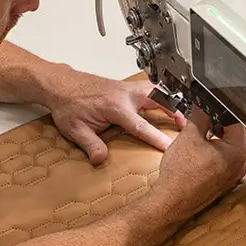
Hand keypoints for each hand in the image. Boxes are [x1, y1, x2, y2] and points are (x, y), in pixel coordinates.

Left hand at [44, 67, 186, 163]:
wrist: (61, 85)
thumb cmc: (68, 105)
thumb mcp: (76, 130)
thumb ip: (90, 145)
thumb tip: (100, 159)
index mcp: (115, 107)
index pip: (141, 126)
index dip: (157, 138)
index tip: (170, 147)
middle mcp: (125, 95)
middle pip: (159, 99)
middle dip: (175, 111)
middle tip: (185, 125)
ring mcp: (127, 88)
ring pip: (157, 89)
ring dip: (170, 99)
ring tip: (179, 114)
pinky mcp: (126, 86)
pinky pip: (150, 87)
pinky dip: (161, 93)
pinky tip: (164, 101)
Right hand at [155, 110, 245, 220]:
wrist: (171, 201)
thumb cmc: (181, 176)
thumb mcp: (189, 136)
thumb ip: (200, 115)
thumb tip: (204, 105)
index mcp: (238, 151)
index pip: (236, 120)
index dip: (220, 111)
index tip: (209, 107)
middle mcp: (240, 164)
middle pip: (235, 134)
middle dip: (219, 124)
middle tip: (203, 120)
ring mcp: (234, 175)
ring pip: (230, 147)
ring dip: (217, 138)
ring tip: (199, 136)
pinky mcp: (225, 182)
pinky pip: (225, 161)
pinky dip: (215, 153)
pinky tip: (200, 152)